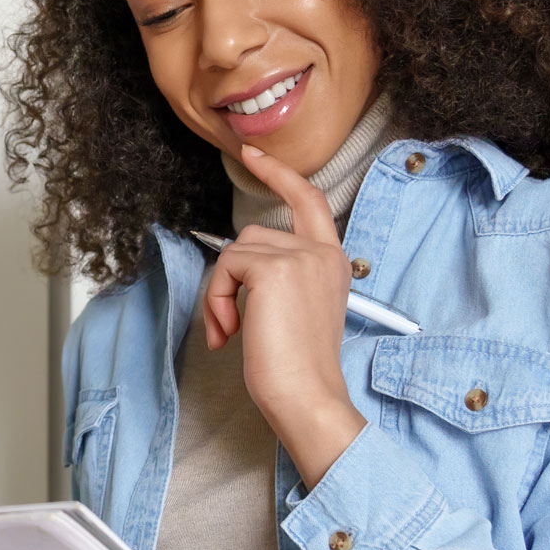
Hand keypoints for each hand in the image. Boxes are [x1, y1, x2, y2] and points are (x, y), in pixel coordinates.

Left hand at [202, 143, 367, 486]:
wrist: (305, 394)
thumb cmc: (296, 366)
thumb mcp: (294, 309)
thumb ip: (279, 277)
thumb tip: (237, 265)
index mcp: (333, 262)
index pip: (309, 202)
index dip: (280, 175)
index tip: (251, 155)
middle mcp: (322, 254)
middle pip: (252, 237)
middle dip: (230, 277)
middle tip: (228, 324)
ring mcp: (300, 258)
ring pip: (235, 252)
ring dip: (221, 293)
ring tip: (231, 331)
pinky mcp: (274, 269)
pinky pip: (225, 268)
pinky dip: (216, 299)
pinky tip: (230, 331)